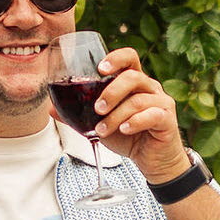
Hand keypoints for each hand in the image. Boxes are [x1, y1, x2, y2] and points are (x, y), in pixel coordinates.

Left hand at [86, 47, 188, 184]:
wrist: (153, 161)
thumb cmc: (129, 138)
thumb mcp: (100, 125)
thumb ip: (79, 115)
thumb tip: (52, 109)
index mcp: (134, 83)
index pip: (129, 58)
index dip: (115, 58)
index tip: (100, 69)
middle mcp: (150, 88)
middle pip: (133, 76)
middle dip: (111, 91)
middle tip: (96, 109)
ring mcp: (161, 102)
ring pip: (138, 100)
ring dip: (116, 115)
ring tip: (102, 130)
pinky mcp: (167, 120)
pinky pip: (151, 115)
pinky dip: (134, 122)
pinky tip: (124, 130)